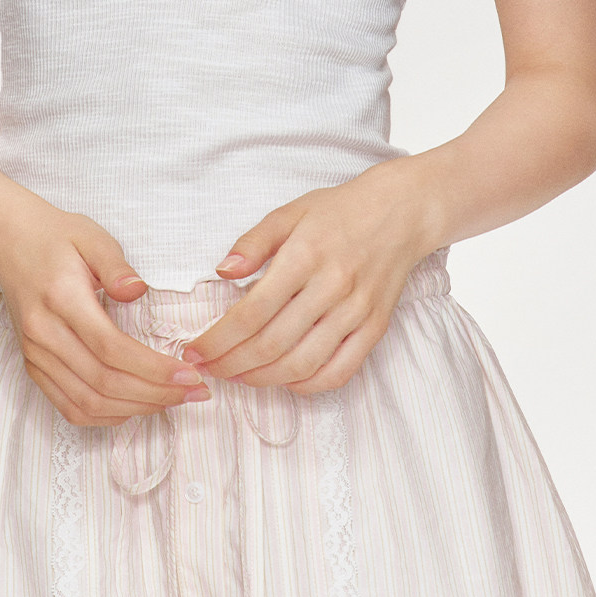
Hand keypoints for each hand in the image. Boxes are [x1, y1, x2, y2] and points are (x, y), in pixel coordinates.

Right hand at [0, 196, 212, 425]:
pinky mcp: (33, 366)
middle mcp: (43, 333)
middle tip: (193, 392)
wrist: (10, 243)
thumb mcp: (91, 236)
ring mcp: (35, 354)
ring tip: (172, 401)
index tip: (189, 374)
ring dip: (135, 409)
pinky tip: (135, 407)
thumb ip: (116, 264)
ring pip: (87, 402)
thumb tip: (138, 291)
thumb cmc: (56, 238)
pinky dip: (105, 416)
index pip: (111, 349)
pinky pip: (68, 407)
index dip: (154, 369)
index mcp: (60, 298)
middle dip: (155, 394)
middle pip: (103, 382)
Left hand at [180, 162, 439, 394]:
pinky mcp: (375, 328)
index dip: (218, 339)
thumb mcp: (289, 212)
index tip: (194, 351)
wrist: (400, 212)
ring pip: (303, 363)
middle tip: (209, 369)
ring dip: (263, 378)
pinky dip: (308, 385)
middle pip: (272, 343)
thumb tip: (222, 271)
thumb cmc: (339, 211)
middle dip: (232, 364)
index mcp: (305, 255)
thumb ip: (253, 242)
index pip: (252, 312)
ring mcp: (356, 311)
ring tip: (238, 376)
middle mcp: (331, 286)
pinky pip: (340, 371)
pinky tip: (285, 380)